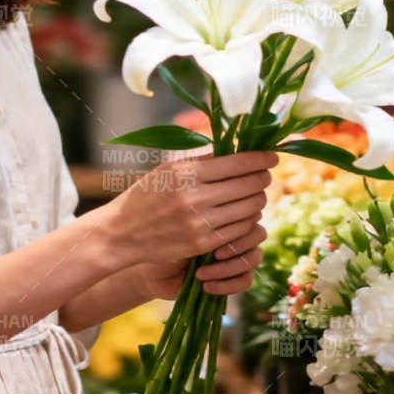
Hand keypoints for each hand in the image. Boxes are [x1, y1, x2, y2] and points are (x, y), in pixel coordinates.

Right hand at [96, 150, 276, 278]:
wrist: (122, 233)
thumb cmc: (147, 195)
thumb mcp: (169, 169)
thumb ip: (203, 160)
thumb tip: (238, 149)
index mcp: (187, 173)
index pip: (238, 163)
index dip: (262, 159)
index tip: (272, 157)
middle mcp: (194, 197)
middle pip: (249, 185)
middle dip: (263, 178)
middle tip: (264, 174)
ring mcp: (199, 223)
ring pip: (249, 208)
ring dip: (258, 199)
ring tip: (254, 193)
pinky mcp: (202, 244)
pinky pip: (239, 229)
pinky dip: (247, 219)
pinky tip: (243, 213)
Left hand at [138, 220, 267, 298]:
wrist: (150, 269)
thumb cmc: (158, 238)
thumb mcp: (177, 221)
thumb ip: (202, 211)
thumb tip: (223, 203)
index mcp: (224, 210)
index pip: (249, 209)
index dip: (238, 223)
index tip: (215, 231)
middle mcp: (233, 230)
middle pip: (258, 233)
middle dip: (237, 246)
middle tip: (214, 255)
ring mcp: (234, 254)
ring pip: (254, 257)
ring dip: (229, 268)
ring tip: (201, 274)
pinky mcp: (232, 276)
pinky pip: (246, 280)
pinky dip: (228, 285)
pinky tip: (206, 286)